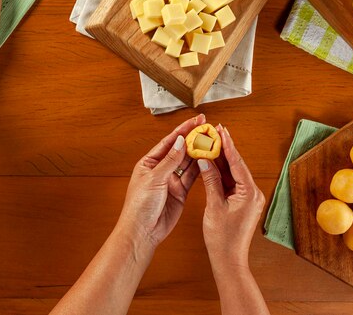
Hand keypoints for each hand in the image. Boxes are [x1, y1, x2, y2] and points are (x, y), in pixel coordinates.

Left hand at [117, 114, 205, 248]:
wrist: (142, 231)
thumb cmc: (140, 205)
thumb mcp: (154, 179)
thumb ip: (170, 160)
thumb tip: (181, 141)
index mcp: (149, 162)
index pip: (169, 142)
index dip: (184, 130)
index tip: (197, 120)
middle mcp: (160, 169)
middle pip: (180, 150)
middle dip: (194, 139)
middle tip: (209, 128)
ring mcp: (171, 181)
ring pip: (188, 163)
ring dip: (199, 152)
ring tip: (212, 141)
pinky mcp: (180, 192)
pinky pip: (192, 177)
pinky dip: (200, 169)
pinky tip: (209, 159)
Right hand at [199, 125, 264, 270]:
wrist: (228, 259)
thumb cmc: (223, 237)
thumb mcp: (214, 205)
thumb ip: (211, 180)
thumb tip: (204, 160)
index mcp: (250, 192)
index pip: (237, 163)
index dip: (227, 145)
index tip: (220, 130)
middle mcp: (253, 193)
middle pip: (236, 165)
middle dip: (225, 148)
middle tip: (215, 131)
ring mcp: (248, 197)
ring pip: (233, 173)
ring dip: (221, 159)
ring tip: (210, 142)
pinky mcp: (241, 202)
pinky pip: (231, 182)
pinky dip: (220, 173)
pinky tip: (211, 162)